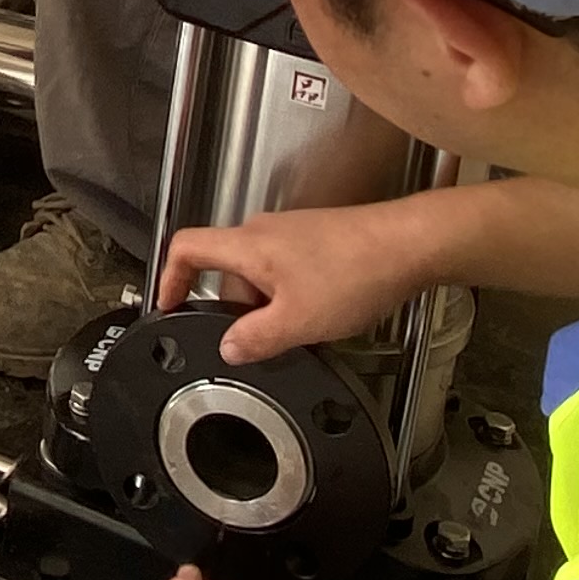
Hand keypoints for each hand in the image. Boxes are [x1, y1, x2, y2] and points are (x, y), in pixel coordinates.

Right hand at [154, 194, 454, 364]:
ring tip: (299, 329)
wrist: (409, 245)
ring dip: (267, 304)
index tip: (169, 304)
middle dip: (235, 308)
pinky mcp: (318, 239)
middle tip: (255, 339)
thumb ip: (255, 339)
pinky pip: (287, 269)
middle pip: (226, 268)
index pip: (187, 247)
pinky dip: (291, 295)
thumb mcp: (297, 322)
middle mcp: (265, 231)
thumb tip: (229, 348)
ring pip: (260, 272)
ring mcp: (293, 232)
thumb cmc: (356, 272)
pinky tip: (321, 314)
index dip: (169, 277)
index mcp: (248, 245)